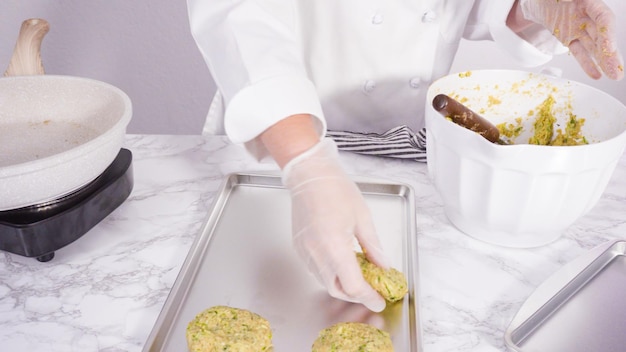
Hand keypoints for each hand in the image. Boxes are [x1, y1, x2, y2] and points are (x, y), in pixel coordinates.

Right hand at [282, 138, 388, 311]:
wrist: (309, 175)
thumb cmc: (335, 189)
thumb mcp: (363, 217)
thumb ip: (373, 247)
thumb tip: (383, 266)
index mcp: (335, 246)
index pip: (353, 286)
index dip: (368, 297)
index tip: (378, 300)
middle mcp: (317, 253)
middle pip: (337, 289)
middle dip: (356, 295)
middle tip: (371, 291)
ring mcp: (305, 251)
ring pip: (324, 281)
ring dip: (342, 284)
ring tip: (358, 275)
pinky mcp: (299, 247)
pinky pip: (315, 269)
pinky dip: (330, 273)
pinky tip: (341, 263)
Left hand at [520, 0, 623, 79]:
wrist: (536, 0)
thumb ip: (571, 1)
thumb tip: (583, 2)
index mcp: (587, 2)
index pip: (603, 17)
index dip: (608, 33)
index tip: (610, 47)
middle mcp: (586, 16)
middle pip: (602, 36)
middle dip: (610, 54)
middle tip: (617, 71)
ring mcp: (578, 28)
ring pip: (593, 46)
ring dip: (603, 62)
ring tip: (613, 75)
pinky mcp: (569, 37)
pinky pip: (579, 51)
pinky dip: (586, 63)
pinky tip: (596, 74)